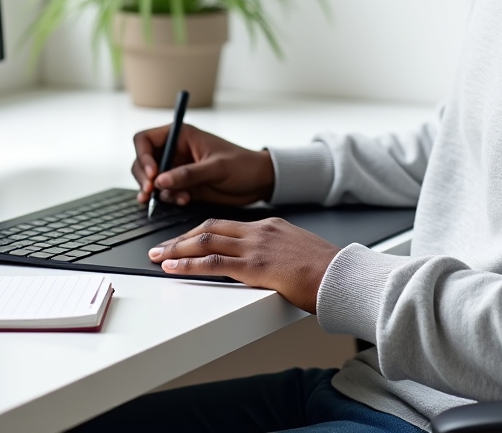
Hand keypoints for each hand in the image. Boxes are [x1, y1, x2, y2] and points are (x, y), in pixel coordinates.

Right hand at [131, 123, 274, 206]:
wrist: (259, 182)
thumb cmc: (243, 165)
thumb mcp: (217, 167)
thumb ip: (188, 174)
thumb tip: (160, 181)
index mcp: (182, 135)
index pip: (146, 139)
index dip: (143, 156)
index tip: (153, 175)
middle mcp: (176, 151)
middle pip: (143, 161)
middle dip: (145, 178)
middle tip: (151, 193)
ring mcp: (177, 170)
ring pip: (151, 180)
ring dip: (158, 192)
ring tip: (179, 198)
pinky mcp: (183, 186)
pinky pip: (165, 193)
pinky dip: (169, 199)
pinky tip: (185, 200)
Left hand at [149, 216, 339, 311]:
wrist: (343, 276)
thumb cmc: (327, 272)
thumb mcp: (299, 253)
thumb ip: (279, 254)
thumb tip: (270, 266)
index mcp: (271, 226)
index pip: (227, 225)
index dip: (201, 232)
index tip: (185, 239)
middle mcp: (260, 230)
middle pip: (210, 228)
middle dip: (182, 237)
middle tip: (161, 246)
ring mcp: (256, 246)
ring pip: (206, 241)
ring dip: (177, 248)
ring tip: (158, 255)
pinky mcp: (255, 266)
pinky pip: (213, 262)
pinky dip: (188, 263)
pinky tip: (172, 266)